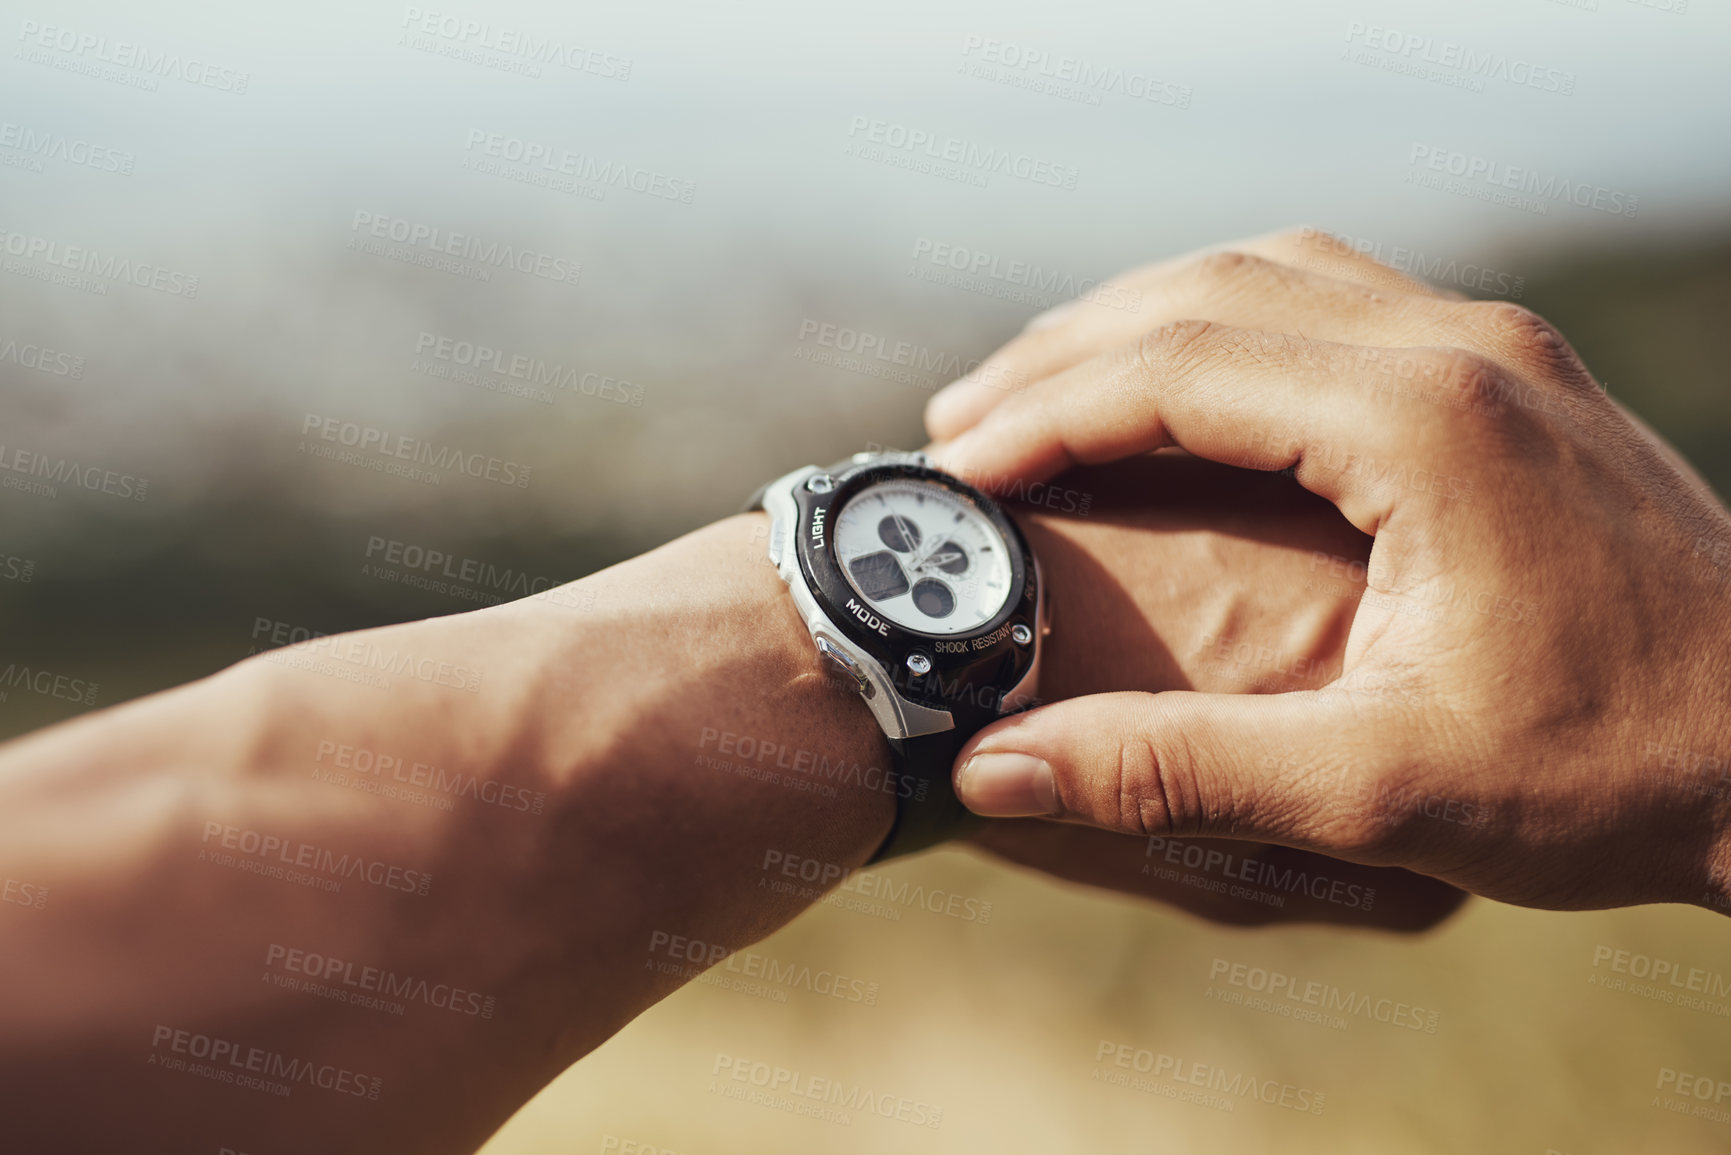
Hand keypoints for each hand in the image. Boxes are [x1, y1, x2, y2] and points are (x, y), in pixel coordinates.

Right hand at [930, 227, 1730, 912]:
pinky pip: (1328, 296)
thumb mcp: (1383, 792)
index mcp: (1424, 423)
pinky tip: (1178, 385)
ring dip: (1137, 321)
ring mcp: (1494, 346)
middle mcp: (1460, 348)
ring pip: (1267, 272)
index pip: (1176, 367)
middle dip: (1063, 354)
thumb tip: (994, 775)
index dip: (1041, 416)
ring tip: (1037, 393)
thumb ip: (1178, 773)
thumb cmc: (1616, 774)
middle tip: (957, 428)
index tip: (950, 473)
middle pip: (1207, 292)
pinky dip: (1220, 322)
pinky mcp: (1509, 371)